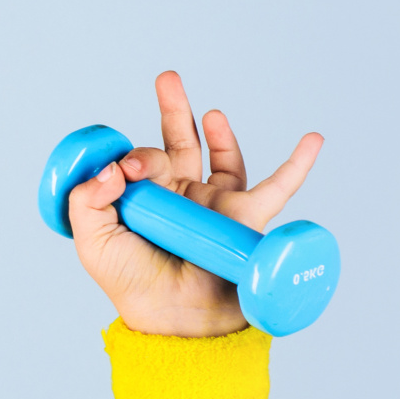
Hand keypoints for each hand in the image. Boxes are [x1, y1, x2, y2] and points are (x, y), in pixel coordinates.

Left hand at [65, 71, 322, 337]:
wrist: (174, 319)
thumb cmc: (133, 286)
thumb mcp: (93, 243)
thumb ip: (86, 201)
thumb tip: (110, 167)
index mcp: (147, 200)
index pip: (141, 161)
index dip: (135, 158)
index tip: (128, 172)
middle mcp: (183, 198)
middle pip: (180, 143)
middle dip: (173, 109)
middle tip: (168, 79)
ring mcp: (217, 206)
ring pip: (224, 158)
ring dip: (219, 131)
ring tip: (209, 113)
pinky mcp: (247, 218)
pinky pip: (280, 187)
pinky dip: (299, 164)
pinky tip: (313, 139)